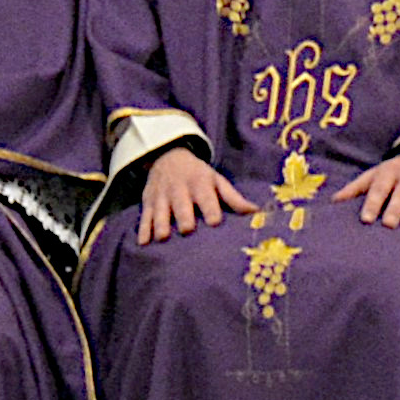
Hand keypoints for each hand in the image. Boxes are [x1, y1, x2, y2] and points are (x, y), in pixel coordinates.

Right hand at [130, 144, 249, 243]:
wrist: (167, 157)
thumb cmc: (199, 175)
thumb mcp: (217, 181)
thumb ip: (234, 198)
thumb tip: (257, 213)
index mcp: (199, 183)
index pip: (206, 197)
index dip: (210, 208)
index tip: (215, 221)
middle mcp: (179, 189)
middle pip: (181, 204)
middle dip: (183, 216)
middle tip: (187, 230)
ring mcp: (162, 196)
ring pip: (160, 211)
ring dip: (160, 224)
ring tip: (162, 238)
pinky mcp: (148, 202)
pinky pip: (145, 216)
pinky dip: (143, 229)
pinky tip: (143, 243)